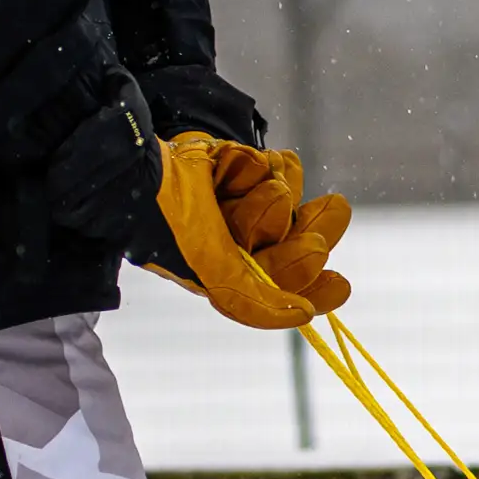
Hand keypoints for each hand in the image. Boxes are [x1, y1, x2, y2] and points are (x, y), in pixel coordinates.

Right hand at [155, 131, 350, 330]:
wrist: (136, 165)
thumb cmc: (170, 223)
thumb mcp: (213, 268)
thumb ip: (252, 300)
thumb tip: (304, 316)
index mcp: (228, 273)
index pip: (282, 286)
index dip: (314, 288)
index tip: (341, 285)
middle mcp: (236, 241)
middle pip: (296, 240)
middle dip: (316, 226)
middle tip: (337, 208)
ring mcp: (238, 202)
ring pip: (286, 200)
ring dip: (277, 193)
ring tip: (270, 186)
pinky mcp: (238, 168)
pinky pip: (270, 166)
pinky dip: (258, 164)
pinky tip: (242, 163)